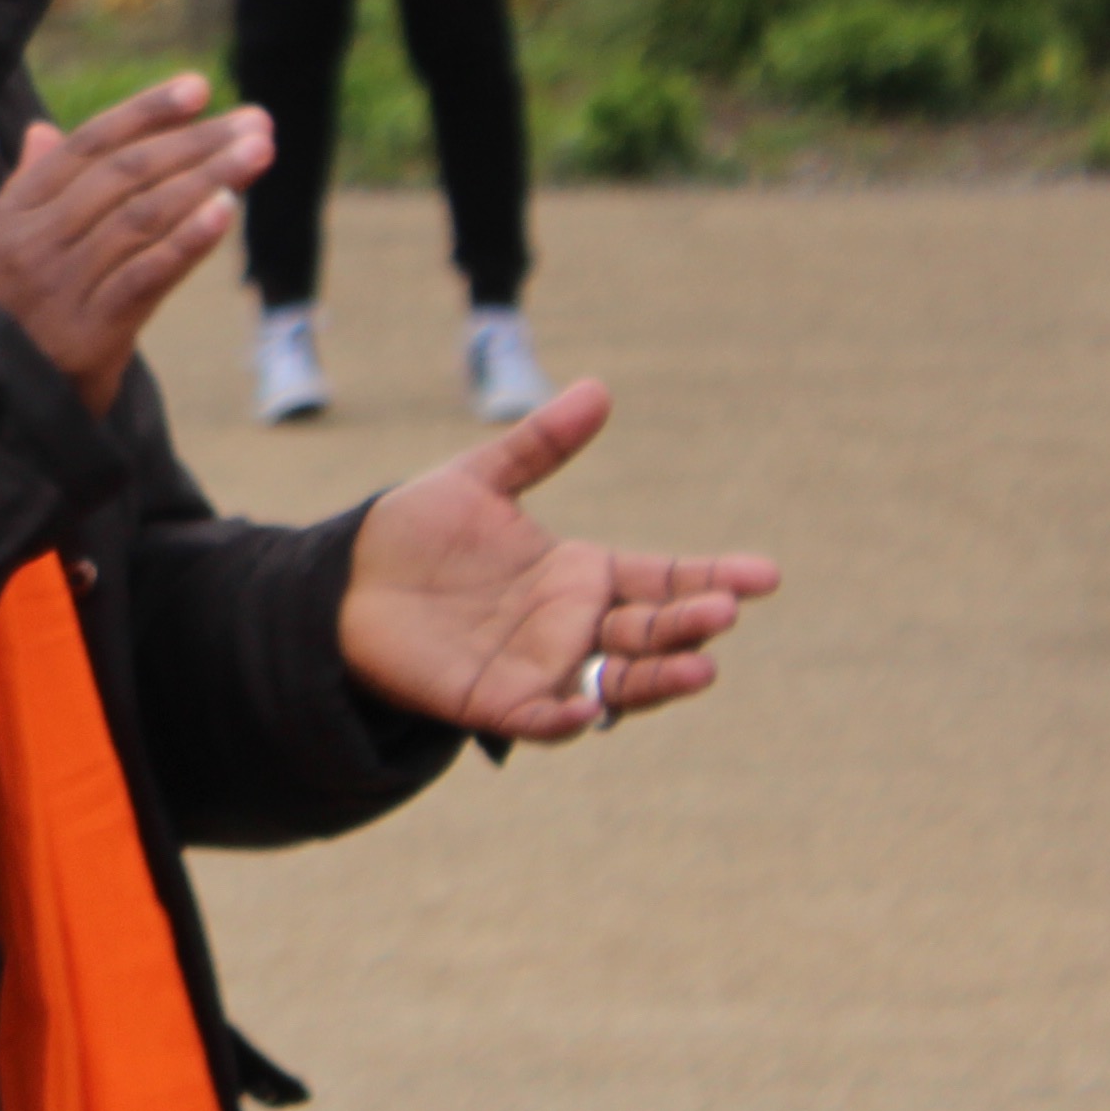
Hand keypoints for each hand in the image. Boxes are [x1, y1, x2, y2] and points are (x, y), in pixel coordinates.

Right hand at [0, 75, 269, 410]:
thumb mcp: (0, 245)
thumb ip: (29, 185)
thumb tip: (45, 129)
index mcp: (14, 211)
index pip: (86, 145)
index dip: (144, 113)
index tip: (198, 87)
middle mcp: (35, 239)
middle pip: (124, 175)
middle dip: (194, 142)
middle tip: (255, 121)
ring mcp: (61, 284)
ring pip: (141, 217)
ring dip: (206, 180)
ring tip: (256, 154)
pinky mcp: (89, 331)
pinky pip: (145, 276)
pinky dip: (188, 241)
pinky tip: (226, 212)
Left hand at [340, 382, 779, 741]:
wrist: (344, 582)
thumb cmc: (416, 534)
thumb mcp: (479, 481)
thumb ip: (539, 446)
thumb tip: (600, 390)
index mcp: (579, 574)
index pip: (663, 579)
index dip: (710, 577)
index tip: (764, 574)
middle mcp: (573, 625)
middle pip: (650, 630)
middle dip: (690, 624)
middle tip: (725, 610)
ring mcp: (541, 668)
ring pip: (617, 682)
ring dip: (658, 678)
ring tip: (702, 668)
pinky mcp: (495, 702)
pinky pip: (541, 720)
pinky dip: (566, 719)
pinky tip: (586, 708)